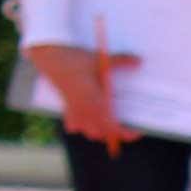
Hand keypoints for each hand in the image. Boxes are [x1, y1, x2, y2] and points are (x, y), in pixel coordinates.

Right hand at [27, 42, 141, 151]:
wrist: (50, 56)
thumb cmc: (76, 59)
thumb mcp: (101, 60)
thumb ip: (121, 61)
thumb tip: (139, 61)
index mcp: (95, 101)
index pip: (112, 127)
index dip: (124, 133)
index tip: (135, 132)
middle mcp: (84, 109)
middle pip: (101, 133)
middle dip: (113, 133)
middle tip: (125, 126)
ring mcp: (73, 109)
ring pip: (88, 131)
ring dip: (98, 131)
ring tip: (107, 124)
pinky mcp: (65, 106)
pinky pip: (74, 125)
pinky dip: (81, 126)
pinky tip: (86, 118)